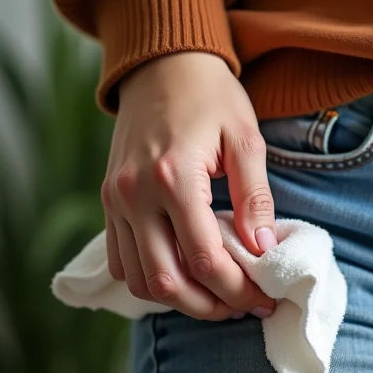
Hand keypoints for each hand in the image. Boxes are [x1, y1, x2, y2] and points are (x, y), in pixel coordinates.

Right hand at [102, 51, 276, 320]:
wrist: (162, 65)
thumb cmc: (211, 97)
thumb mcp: (246, 138)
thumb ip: (255, 197)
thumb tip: (263, 249)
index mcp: (174, 178)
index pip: (206, 260)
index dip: (238, 289)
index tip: (264, 299)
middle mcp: (135, 195)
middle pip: (167, 283)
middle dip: (210, 306)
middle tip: (243, 306)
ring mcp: (115, 200)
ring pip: (139, 280)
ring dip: (180, 300)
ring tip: (218, 296)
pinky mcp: (108, 201)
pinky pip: (121, 260)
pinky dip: (152, 279)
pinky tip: (186, 275)